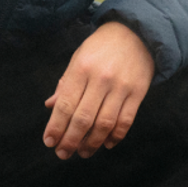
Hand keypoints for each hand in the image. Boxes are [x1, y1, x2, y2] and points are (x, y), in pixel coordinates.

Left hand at [42, 21, 154, 159]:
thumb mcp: (78, 58)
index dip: (56, 126)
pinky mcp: (138, 93)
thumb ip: (65, 84)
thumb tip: (50, 106)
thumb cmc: (101, 47)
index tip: (49, 142)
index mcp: (81, 69)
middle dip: (70, 140)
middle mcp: (101, 79)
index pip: (65, 104)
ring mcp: (121, 87)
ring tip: (83, 152)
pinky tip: (105, 144)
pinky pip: (125, 121)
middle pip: (83, 118)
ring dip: (92, 143)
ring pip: (104, 124)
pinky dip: (115, 136)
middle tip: (63, 154)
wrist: (137, 33)